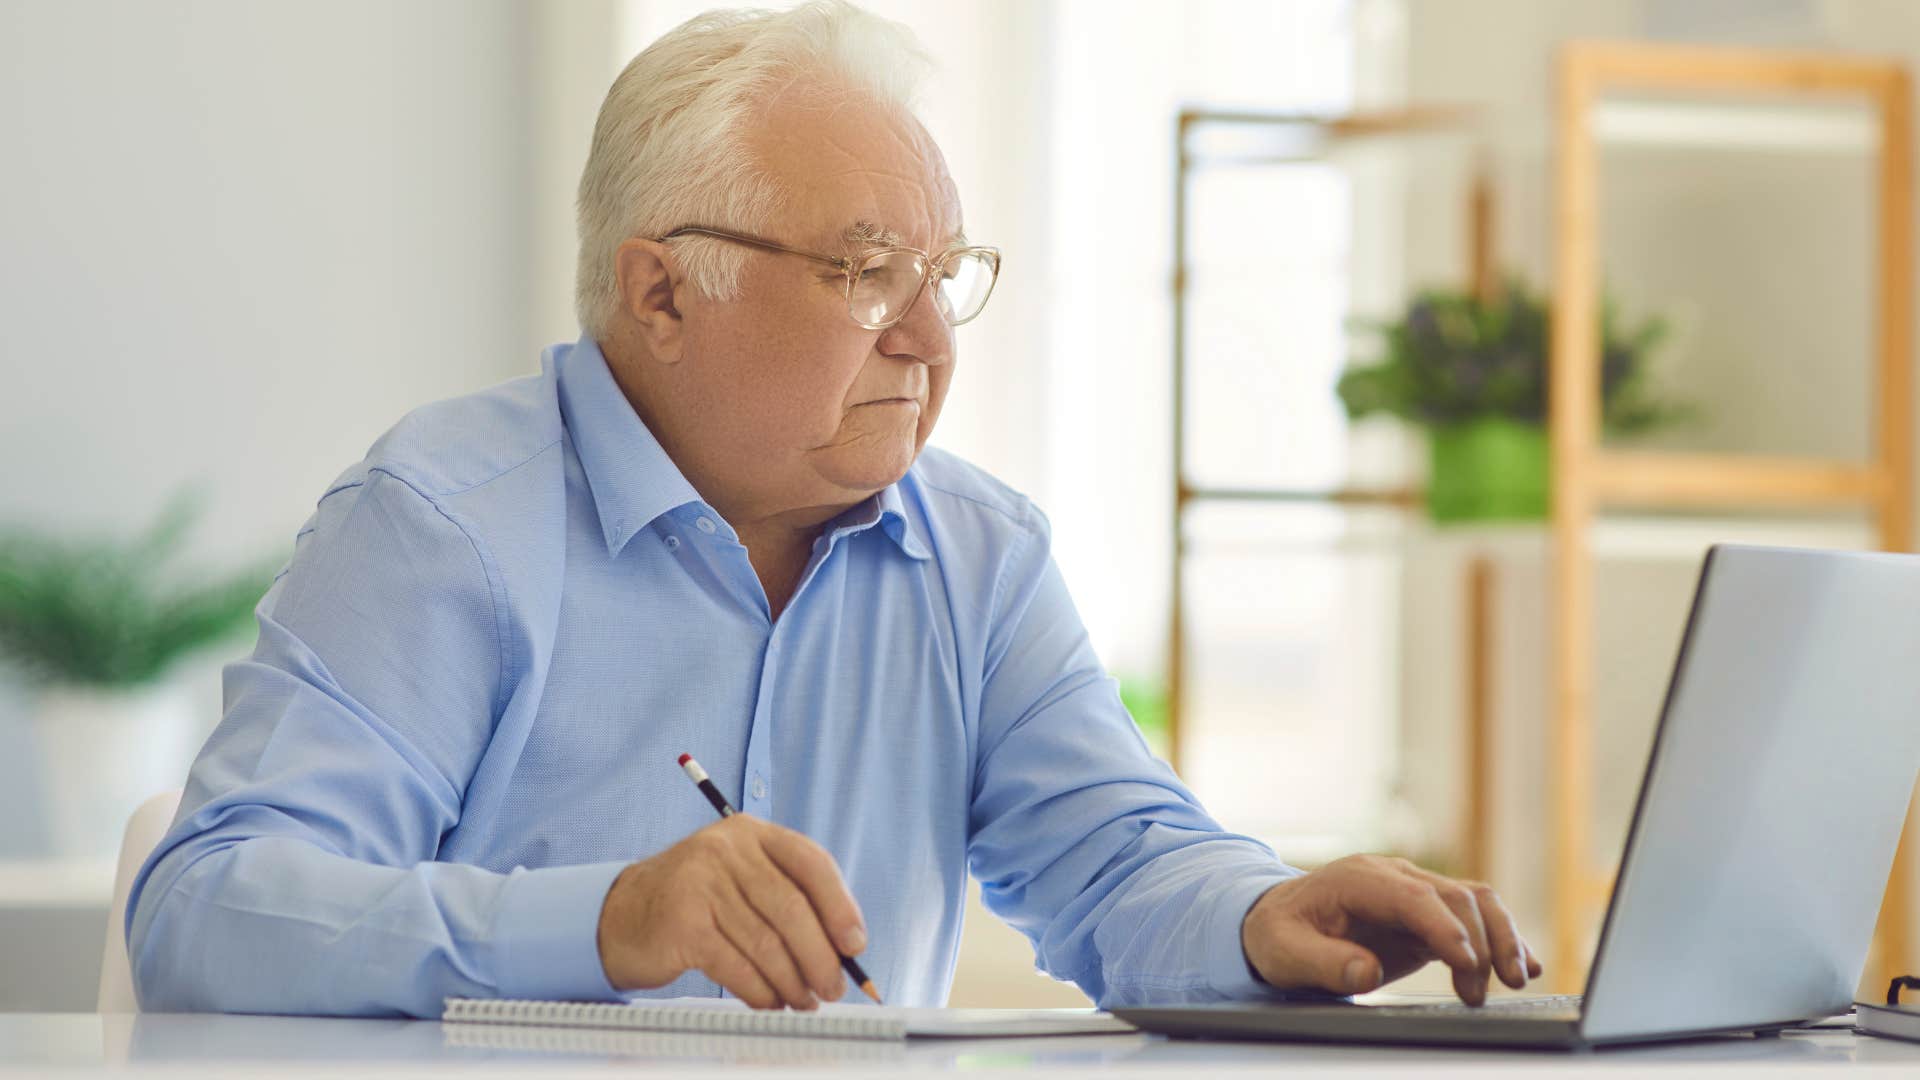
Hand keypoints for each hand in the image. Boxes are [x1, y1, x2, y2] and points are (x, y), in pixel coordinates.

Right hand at [596, 814, 867, 1009]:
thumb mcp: (743, 880)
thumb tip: (845, 948)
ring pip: (766, 943)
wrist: (624, 913)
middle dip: (820, 957)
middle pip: (792, 908)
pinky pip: (736, 966)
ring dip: (793, 981)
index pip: (812, 863)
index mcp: (752, 833)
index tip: (856, 946)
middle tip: (832, 988)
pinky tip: (770, 1001)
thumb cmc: (699, 901)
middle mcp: (726, 850)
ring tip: (804, 1001)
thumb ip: (790, 899)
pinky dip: (760, 991)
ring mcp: (700, 883)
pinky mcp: (681, 923)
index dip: (841, 907)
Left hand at [1240, 855, 1542, 1004]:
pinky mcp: (1428, 913)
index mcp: (1359, 879)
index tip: (1466, 964)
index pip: (1414, 897)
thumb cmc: (1279, 934)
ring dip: (1502, 938)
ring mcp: (1415, 891)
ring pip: (1476, 901)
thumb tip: (1366, 972)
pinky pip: (1475, 917)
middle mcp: (1395, 876)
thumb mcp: (1284, 952)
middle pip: (1456, 896)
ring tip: (1515, 981)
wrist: (1279, 919)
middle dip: (1481, 943)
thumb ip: (1322, 962)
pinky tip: (1526, 966)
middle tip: (1482, 993)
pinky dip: (1503, 938)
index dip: (1444, 928)